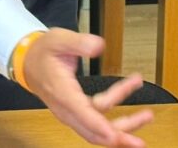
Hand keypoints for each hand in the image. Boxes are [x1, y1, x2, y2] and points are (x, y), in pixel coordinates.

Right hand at [23, 28, 153, 145]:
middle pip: (93, 132)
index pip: (82, 114)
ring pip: (99, 128)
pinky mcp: (78, 109)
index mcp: (62, 93)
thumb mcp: (59, 40)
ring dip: (124, 125)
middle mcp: (67, 108)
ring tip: (147, 115)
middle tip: (138, 143)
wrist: (29, 62)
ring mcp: (73, 111)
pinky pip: (100, 113)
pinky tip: (132, 85)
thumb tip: (98, 46)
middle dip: (117, 138)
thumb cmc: (43, 52)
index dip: (99, 127)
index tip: (115, 135)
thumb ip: (79, 43)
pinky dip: (117, 103)